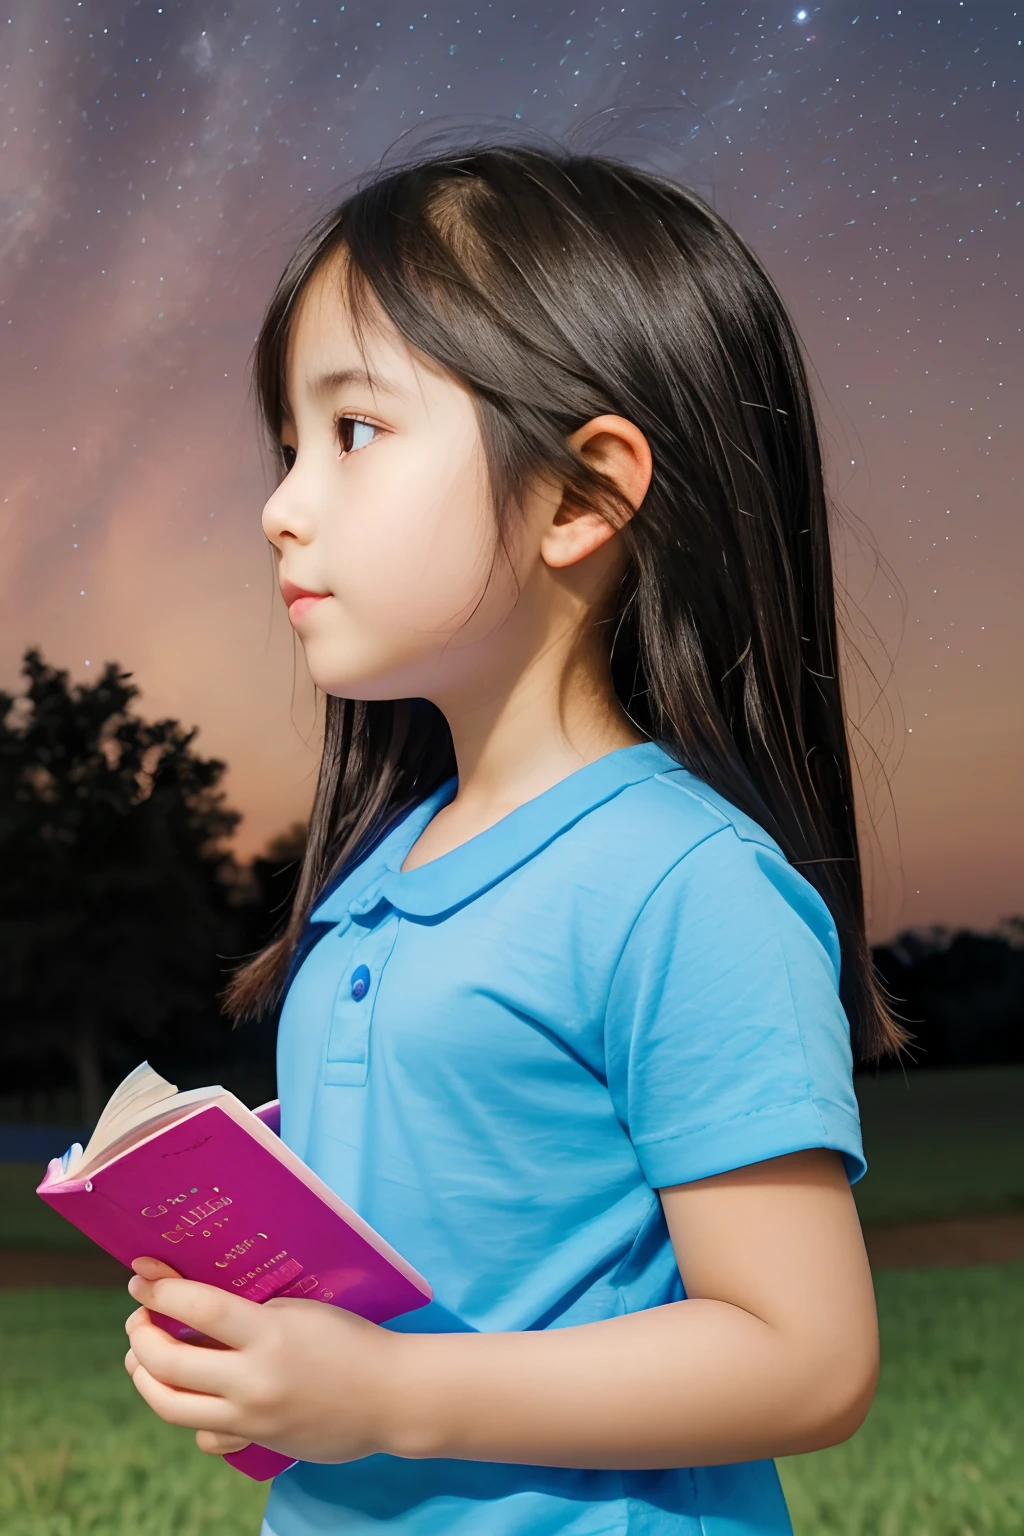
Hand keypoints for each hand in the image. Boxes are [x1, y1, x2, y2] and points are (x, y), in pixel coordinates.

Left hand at [123, 1256, 406, 1462]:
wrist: (389, 1396)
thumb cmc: (350, 1341)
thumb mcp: (300, 1311)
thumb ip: (249, 1316)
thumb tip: (193, 1311)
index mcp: (270, 1335)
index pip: (200, 1308)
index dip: (161, 1291)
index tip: (140, 1278)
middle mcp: (254, 1381)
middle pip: (168, 1364)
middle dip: (141, 1337)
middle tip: (139, 1318)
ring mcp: (252, 1418)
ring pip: (171, 1406)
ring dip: (146, 1378)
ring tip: (142, 1359)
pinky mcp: (257, 1443)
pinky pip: (206, 1436)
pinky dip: (192, 1416)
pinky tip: (194, 1396)